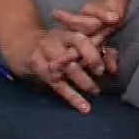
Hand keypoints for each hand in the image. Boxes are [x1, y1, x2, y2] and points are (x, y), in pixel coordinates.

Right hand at [0, 25, 116, 114]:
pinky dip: (71, 97)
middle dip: (90, 59)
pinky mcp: (37, 66)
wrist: (23, 43)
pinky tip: (84, 107)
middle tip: (100, 73)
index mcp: (69, 31)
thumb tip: (115, 67)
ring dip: (81, 80)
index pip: (82, 37)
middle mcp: (56, 39)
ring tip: (95, 91)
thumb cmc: (59, 43)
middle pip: (74, 49)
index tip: (104, 62)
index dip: (93, 49)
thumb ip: (99, 48)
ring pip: (64, 68)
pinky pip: (56, 84)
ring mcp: (44, 52)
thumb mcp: (76, 40)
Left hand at [55, 0, 138, 37]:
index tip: (56, 12)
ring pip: (89, 34)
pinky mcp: (103, 15)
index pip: (92, 25)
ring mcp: (108, 19)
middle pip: (89, 35)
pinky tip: (61, 20)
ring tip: (54, 17)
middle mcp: (112, 19)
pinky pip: (88, 28)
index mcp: (115, 9)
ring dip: (71, 31)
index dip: (74, 23)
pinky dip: (75, 28)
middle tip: (51, 20)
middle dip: (70, 31)